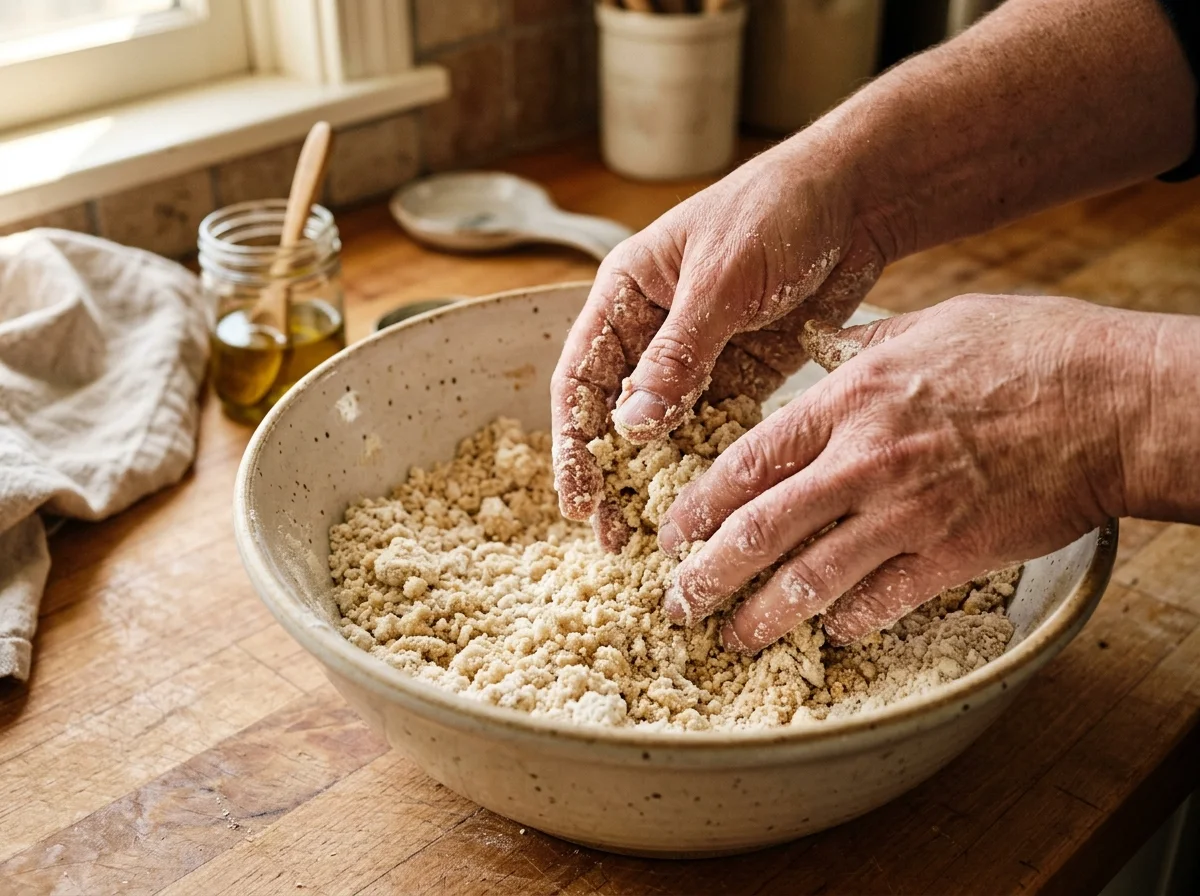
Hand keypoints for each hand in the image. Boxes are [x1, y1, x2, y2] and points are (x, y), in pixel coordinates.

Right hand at [550, 138, 885, 549]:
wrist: (856, 198)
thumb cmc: (776, 212)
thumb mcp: (721, 281)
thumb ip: (678, 355)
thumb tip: (632, 428)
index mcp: (625, 295)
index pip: (582, 377)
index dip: (573, 441)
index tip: (578, 498)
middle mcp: (652, 331)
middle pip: (616, 416)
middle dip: (611, 476)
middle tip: (612, 537)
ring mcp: (697, 357)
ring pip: (663, 431)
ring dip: (657, 480)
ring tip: (655, 537)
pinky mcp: (740, 375)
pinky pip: (714, 428)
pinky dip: (708, 464)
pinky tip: (709, 505)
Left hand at [660, 293, 1152, 649]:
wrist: (1111, 402)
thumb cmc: (1026, 350)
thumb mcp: (926, 327)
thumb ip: (860, 348)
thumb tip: (821, 348)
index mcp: (849, 401)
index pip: (747, 462)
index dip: (699, 505)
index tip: (672, 532)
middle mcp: (864, 462)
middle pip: (760, 530)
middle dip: (707, 575)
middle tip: (678, 602)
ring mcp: (907, 514)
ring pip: (810, 580)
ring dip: (761, 617)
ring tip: (732, 637)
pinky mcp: (953, 555)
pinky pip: (882, 603)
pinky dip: (850, 622)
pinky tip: (832, 632)